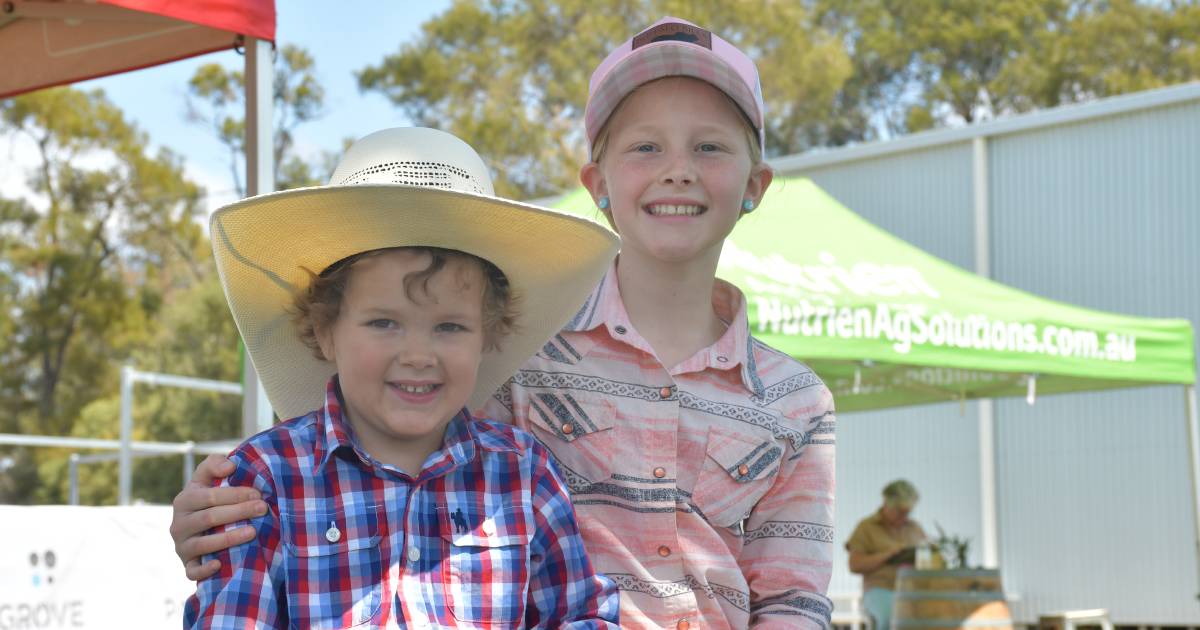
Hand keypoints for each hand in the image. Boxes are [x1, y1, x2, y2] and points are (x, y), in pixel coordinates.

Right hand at [169, 454, 266, 579]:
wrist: (196, 529)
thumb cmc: (209, 499)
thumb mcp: (207, 478)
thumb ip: (215, 464)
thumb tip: (230, 466)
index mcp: (184, 500)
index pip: (209, 496)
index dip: (234, 494)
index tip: (258, 493)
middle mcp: (178, 524)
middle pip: (209, 518)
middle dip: (238, 512)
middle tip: (263, 508)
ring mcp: (181, 546)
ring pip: (202, 544)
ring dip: (228, 538)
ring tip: (253, 531)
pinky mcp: (186, 565)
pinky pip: (191, 571)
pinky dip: (204, 569)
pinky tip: (220, 563)